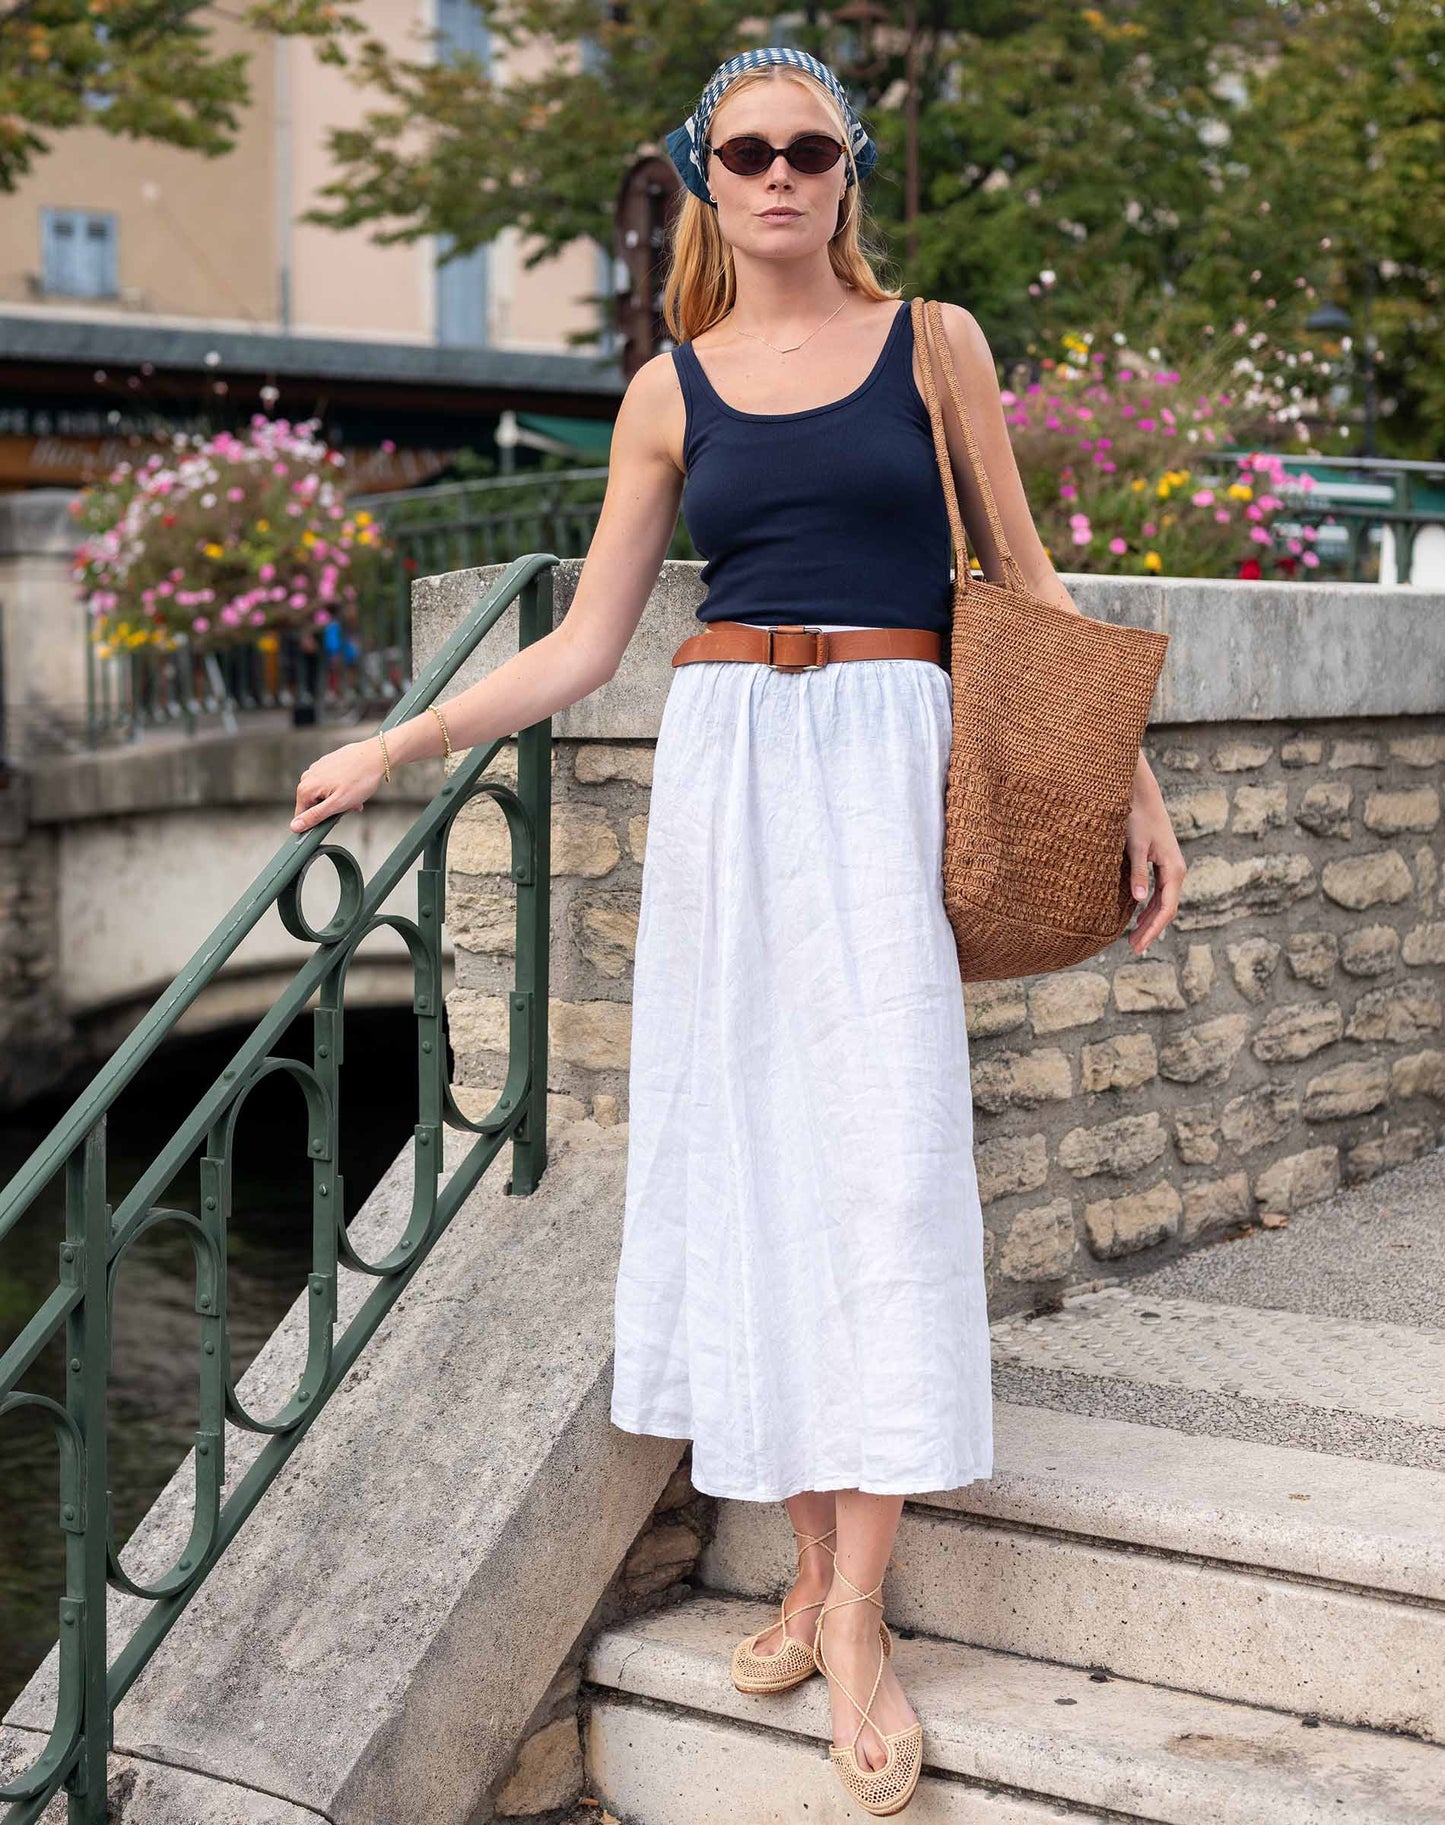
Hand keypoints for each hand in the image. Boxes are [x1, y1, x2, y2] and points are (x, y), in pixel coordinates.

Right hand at [290, 736, 385, 834]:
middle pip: (315, 805)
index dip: (320, 822)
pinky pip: (330, 784)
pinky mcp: (326, 764)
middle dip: (333, 809)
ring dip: (339, 800)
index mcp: (305, 788)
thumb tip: (294, 827)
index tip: (337, 818)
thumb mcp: (337, 804)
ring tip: (355, 797)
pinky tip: (354, 787)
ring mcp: (316, 769)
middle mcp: (306, 777)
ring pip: (324, 795)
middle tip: (350, 807)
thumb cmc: (359, 780)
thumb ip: (314, 816)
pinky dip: (341, 789)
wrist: (375, 756)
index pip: (303, 817)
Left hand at [1124, 752, 1185, 954]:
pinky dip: (1148, 906)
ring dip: (1149, 920)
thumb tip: (1140, 899)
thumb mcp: (1135, 846)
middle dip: (1151, 930)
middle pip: (1167, 908)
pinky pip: (1159, 891)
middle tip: (1133, 948)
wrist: (1141, 794)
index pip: (1167, 908)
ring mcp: (1170, 866)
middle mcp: (1176, 870)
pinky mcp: (1161, 862)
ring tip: (1133, 938)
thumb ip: (1138, 873)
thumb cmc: (1137, 818)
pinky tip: (1136, 914)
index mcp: (1173, 869)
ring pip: (1163, 901)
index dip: (1153, 929)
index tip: (1138, 945)